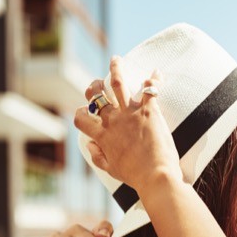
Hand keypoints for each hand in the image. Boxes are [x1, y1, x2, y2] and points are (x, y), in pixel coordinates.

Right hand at [74, 57, 181, 192]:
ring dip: (115, 68)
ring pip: (118, 83)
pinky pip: (150, 89)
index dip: (80, 113)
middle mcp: (113, 121)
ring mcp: (130, 113)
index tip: (84, 112)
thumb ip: (97, 156)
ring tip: (116, 60)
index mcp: (102, 136)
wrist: (155, 176)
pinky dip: (153, 79)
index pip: (82, 119)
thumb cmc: (135, 176)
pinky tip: (156, 73)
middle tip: (97, 82)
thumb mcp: (111, 169)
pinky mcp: (149, 111)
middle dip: (94, 85)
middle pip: (97, 95)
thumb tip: (89, 145)